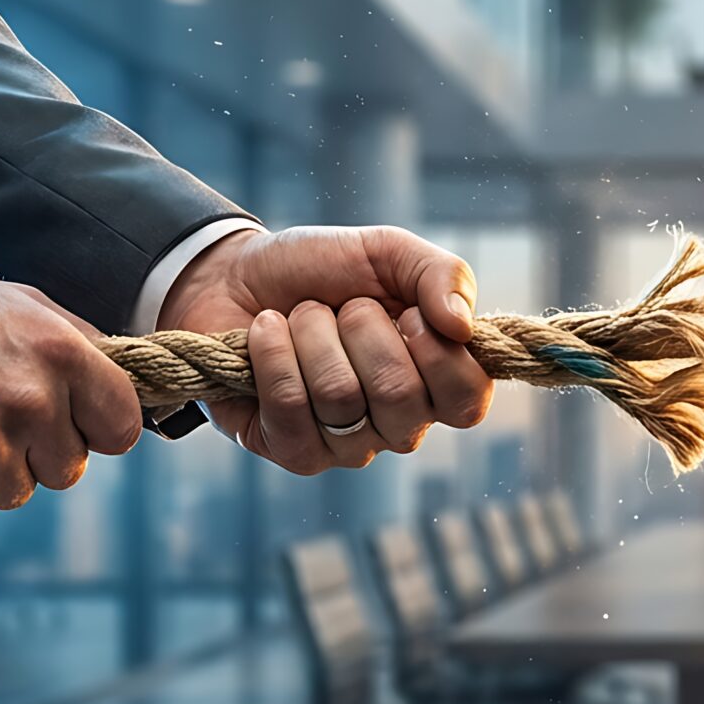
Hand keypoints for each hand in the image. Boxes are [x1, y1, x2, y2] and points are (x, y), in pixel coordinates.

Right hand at [0, 271, 142, 527]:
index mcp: (63, 355)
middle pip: (69, 470)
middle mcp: (32, 404)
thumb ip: (80, 342)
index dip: (99, 431)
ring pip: (19, 494)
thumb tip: (126, 382)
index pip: (122, 429)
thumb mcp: (19, 304)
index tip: (75, 426)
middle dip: (37, 453)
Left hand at [157, 225, 491, 473]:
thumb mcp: (390, 253)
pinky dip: (273, 353)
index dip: (438, 352)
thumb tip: (462, 327)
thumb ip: (444, 275)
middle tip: (344, 308)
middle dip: (362, 328)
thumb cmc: (323, 269)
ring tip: (299, 317)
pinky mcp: (292, 451)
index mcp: (436, 382)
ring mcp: (347, 445)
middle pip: (400, 396)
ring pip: (339, 397)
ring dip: (312, 333)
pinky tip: (265, 334)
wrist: (235, 273)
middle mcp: (399, 425)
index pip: (468, 401)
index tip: (406, 312)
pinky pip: (291, 410)